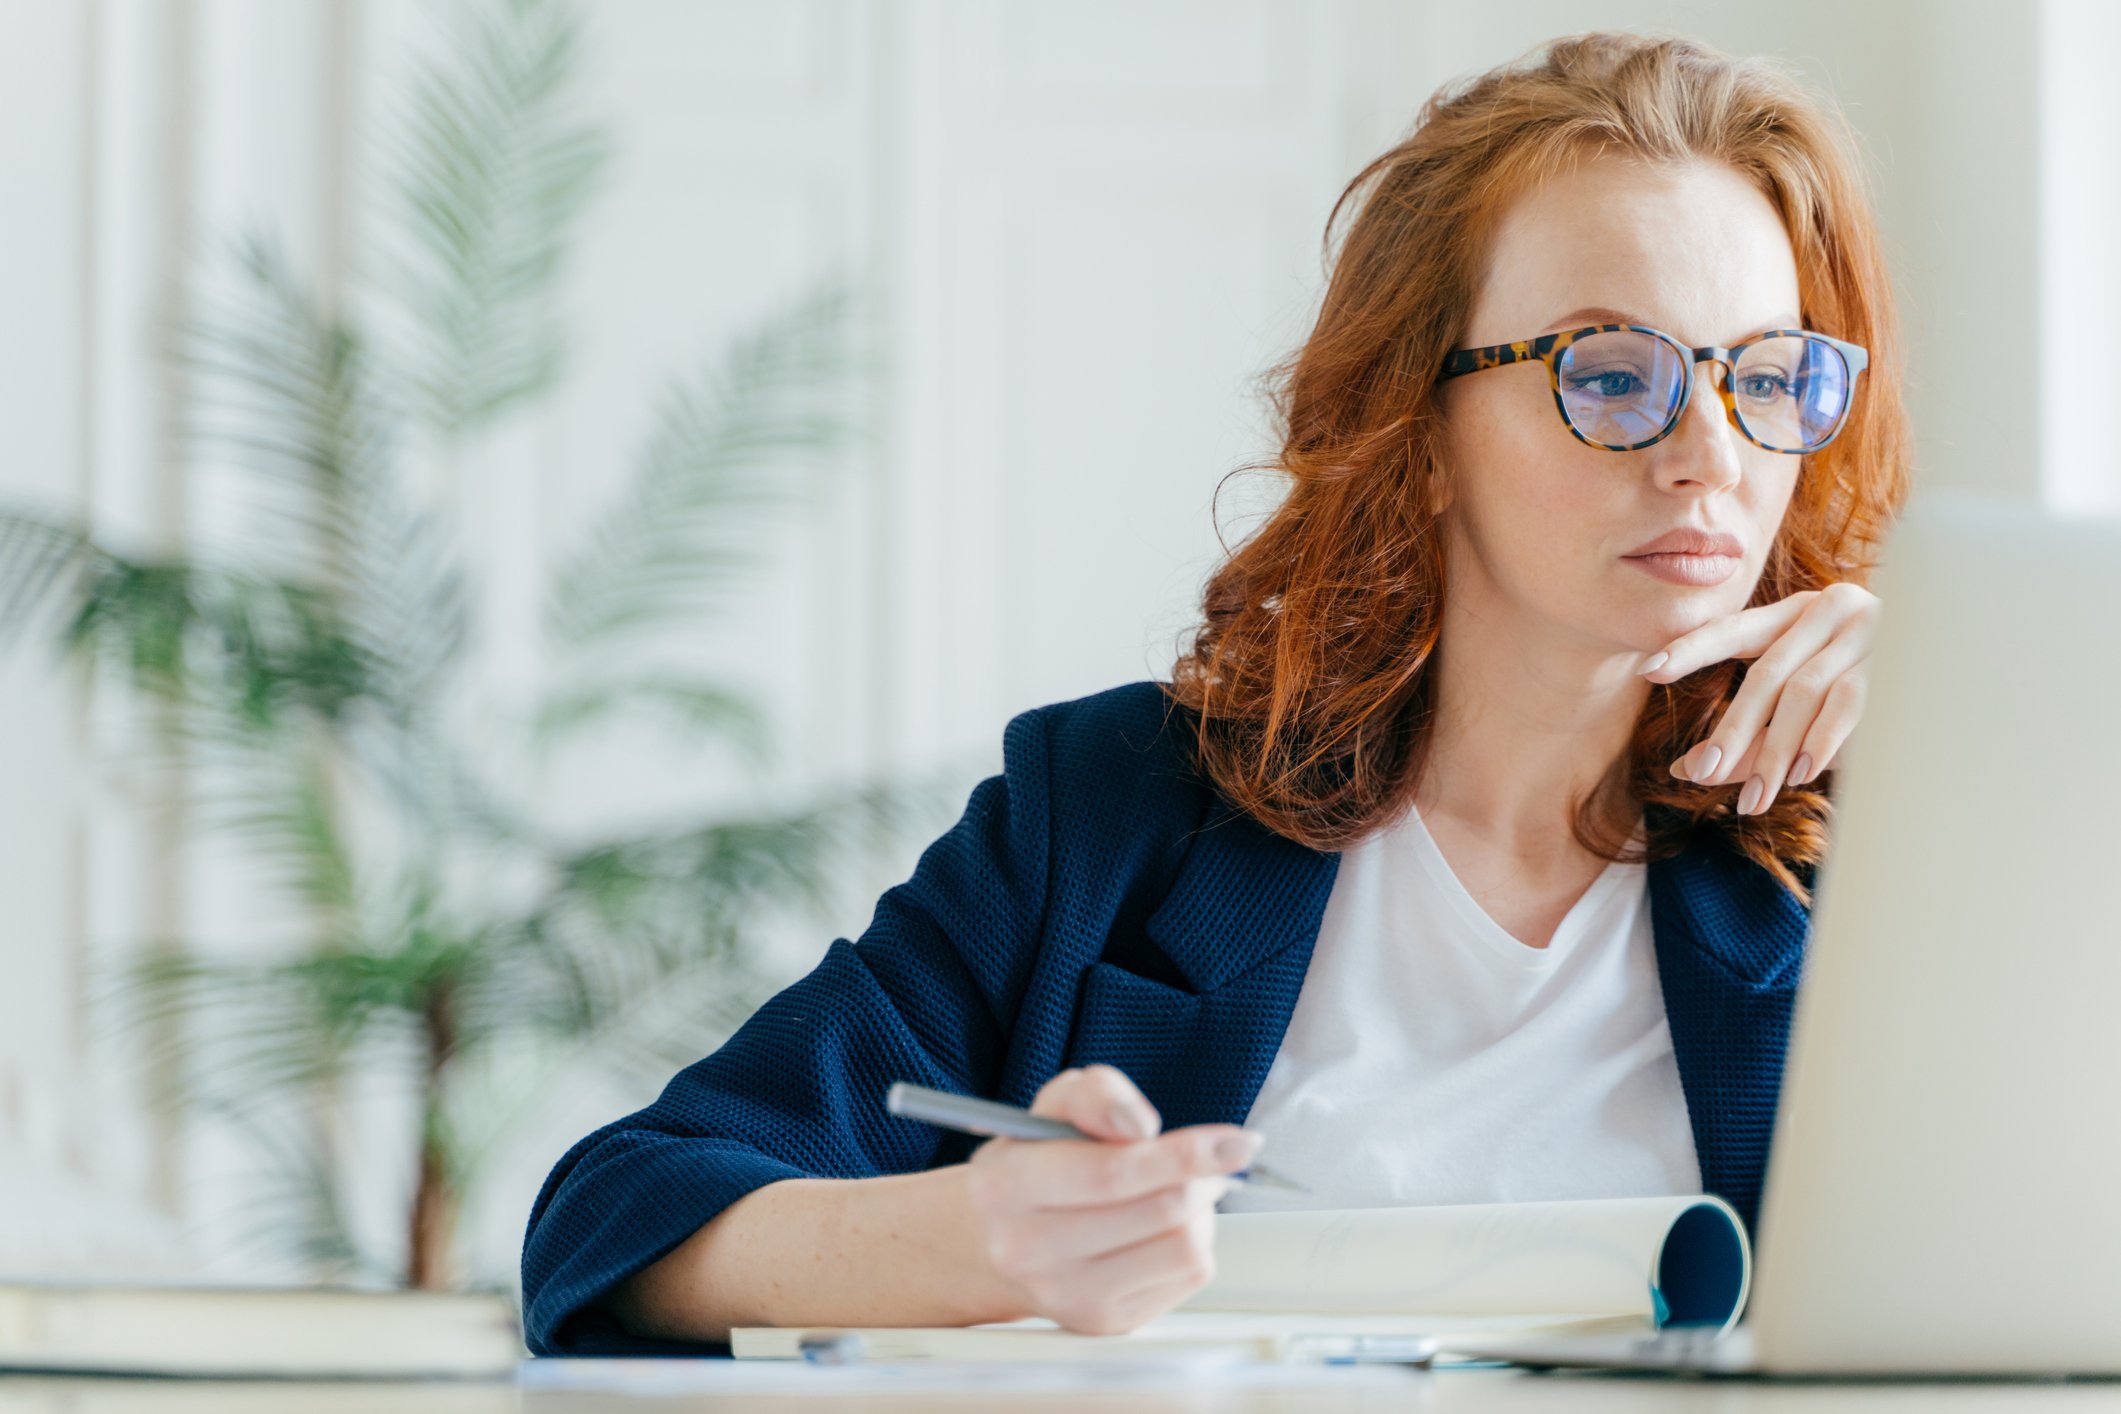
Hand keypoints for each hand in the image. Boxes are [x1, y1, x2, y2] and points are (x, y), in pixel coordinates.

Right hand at [963, 1063, 1260, 1335]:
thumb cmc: (1038, 1162)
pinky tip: (1163, 1227)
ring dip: (1200, 1210)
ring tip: (1174, 1191)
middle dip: (1200, 1175)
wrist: (1000, 1238)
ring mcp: (1065, 1294)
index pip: (1113, 1172)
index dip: (1185, 1154)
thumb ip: (1098, 1096)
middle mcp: (1026, 1249)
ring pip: (1183, 1247)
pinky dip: (1192, 1241)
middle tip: (1203, 1159)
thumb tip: (1140, 1128)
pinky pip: (1187, 1276)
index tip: (1237, 1142)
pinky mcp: (1102, 1321)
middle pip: (1160, 1210)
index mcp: (1006, 1185)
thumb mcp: (1056, 1106)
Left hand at [1637, 581, 1879, 815]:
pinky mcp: (1901, 661)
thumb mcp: (1803, 705)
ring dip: (1776, 749)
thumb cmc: (1870, 691)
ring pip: (1804, 693)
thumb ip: (1752, 731)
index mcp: (1797, 612)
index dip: (1690, 648)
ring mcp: (1868, 632)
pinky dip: (1823, 738)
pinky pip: (1851, 701)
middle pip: (1767, 674)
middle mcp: (1829, 610)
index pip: (1734, 629)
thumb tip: (1687, 770)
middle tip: (1703, 773)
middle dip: (1734, 729)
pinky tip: (1803, 772)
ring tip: (1755, 796)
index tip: (1648, 671)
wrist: (1964, 664)